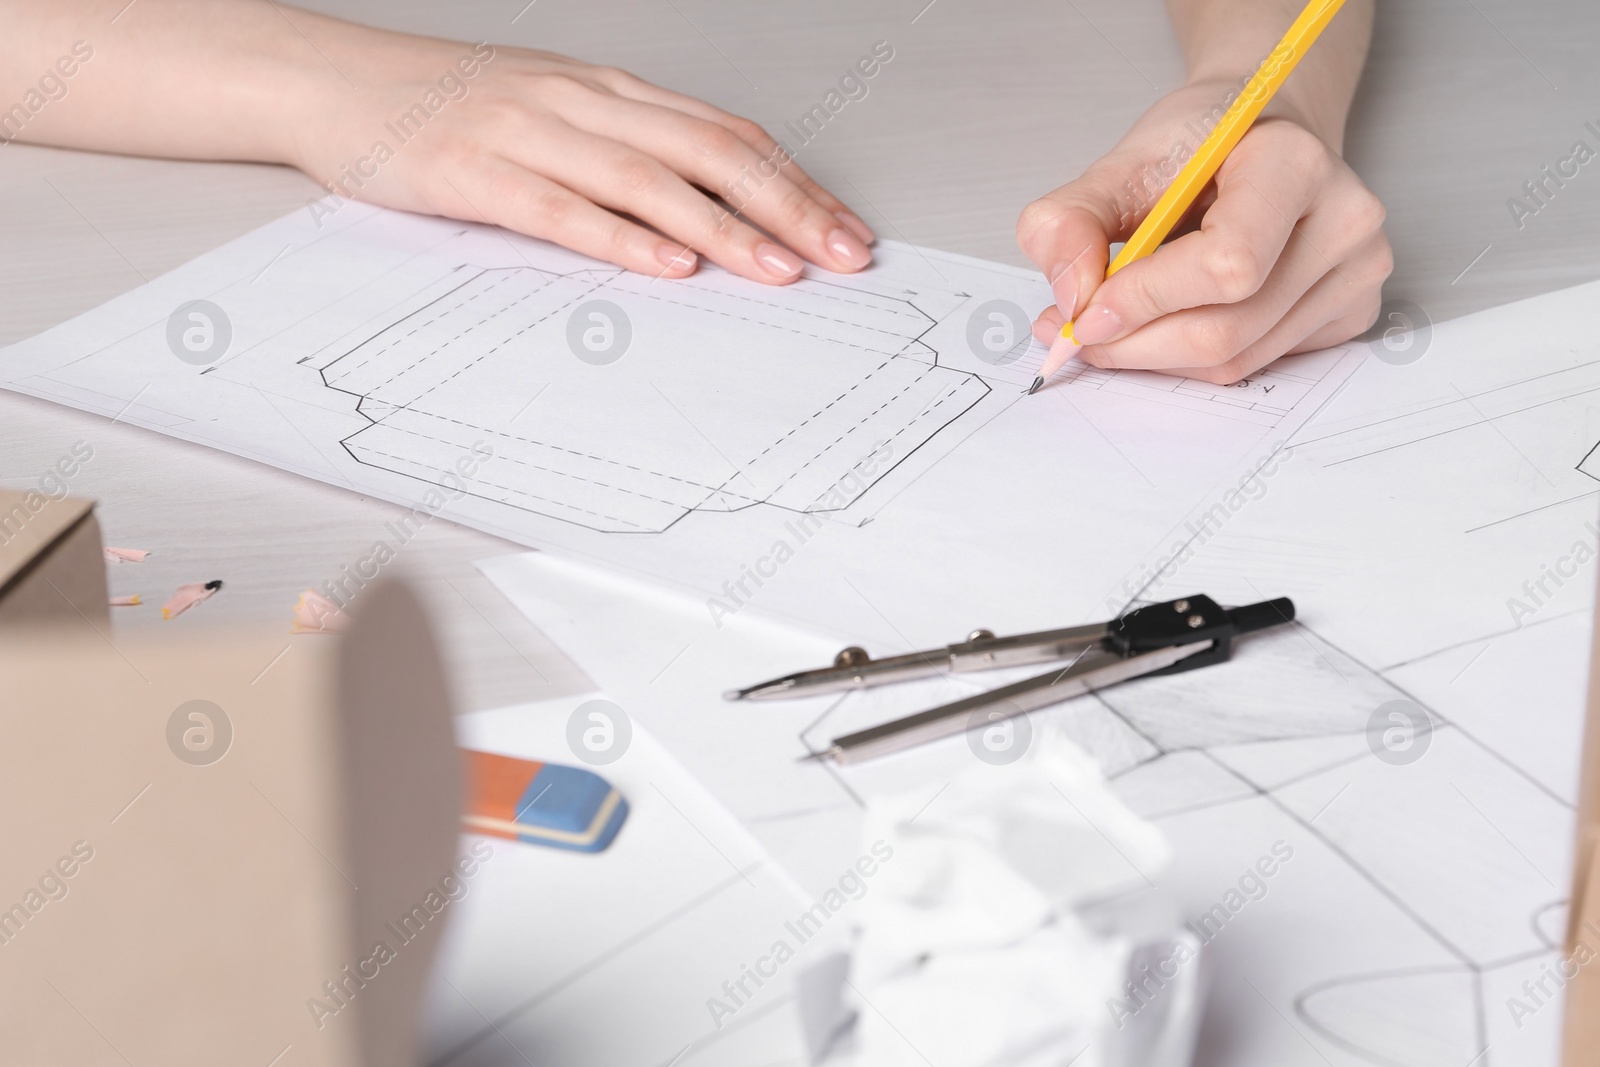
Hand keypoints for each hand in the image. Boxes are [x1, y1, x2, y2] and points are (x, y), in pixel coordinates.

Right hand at [288, 38, 875, 284]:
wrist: (331, 82)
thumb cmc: (448, 106)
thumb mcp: (554, 114)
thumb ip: (624, 155)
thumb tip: (708, 217)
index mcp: (609, 90)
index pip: (726, 135)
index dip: (795, 183)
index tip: (846, 229)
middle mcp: (582, 103)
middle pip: (708, 153)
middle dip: (787, 208)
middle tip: (842, 256)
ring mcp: (529, 134)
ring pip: (648, 180)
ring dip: (724, 229)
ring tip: (778, 271)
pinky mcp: (475, 173)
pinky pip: (562, 209)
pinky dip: (622, 238)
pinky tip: (669, 265)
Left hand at [1016, 81, 1391, 383]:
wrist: (1260, 140)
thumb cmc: (1199, 146)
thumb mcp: (1122, 163)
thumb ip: (1070, 220)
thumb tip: (1069, 297)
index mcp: (1296, 163)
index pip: (1227, 265)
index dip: (1144, 300)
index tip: (1082, 312)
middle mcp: (1345, 220)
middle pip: (1226, 329)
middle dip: (1134, 343)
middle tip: (1077, 333)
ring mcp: (1357, 273)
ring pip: (1234, 360)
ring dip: (1154, 356)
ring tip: (1112, 324)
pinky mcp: (1351, 312)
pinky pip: (1255, 365)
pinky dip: (1191, 358)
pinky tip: (1169, 320)